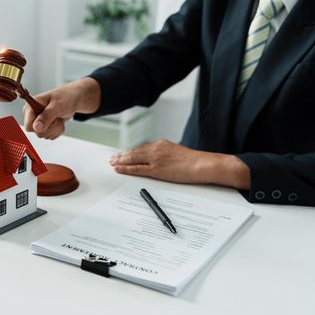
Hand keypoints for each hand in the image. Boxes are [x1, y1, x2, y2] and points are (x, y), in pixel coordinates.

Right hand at [23, 77, 100, 139]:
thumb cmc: (66, 98)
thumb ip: (46, 116)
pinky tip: (59, 121)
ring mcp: (37, 122)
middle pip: (37, 133)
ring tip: (59, 117)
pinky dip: (57, 131)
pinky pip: (49, 137)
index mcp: (30, 107)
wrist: (73, 99)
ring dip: (55, 129)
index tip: (51, 119)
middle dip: (51, 127)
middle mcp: (31, 115)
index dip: (40, 127)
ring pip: (44, 135)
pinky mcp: (43, 127)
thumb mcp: (57, 106)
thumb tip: (36, 127)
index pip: (28, 126)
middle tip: (57, 117)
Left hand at [109, 139, 250, 188]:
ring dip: (120, 161)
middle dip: (121, 155)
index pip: (141, 148)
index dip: (130, 152)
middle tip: (112, 158)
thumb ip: (165, 154)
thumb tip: (159, 159)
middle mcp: (156, 149)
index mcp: (161, 144)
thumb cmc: (194, 161)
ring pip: (132, 159)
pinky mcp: (156, 170)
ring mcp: (155, 159)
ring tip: (112, 163)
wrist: (202, 164)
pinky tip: (119, 169)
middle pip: (134, 152)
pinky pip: (137, 169)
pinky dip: (126, 168)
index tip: (123, 153)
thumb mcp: (177, 152)